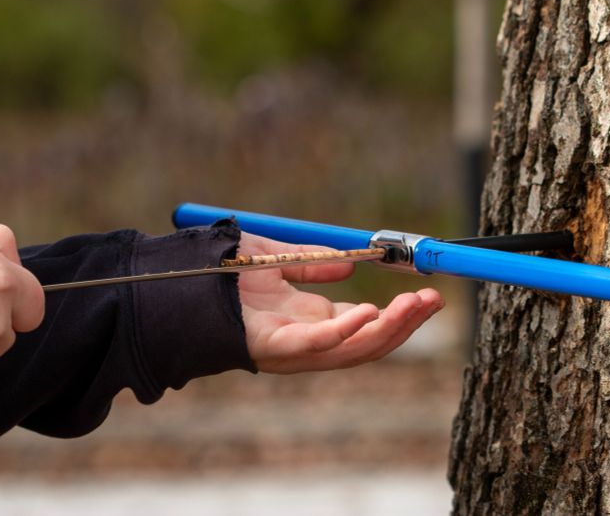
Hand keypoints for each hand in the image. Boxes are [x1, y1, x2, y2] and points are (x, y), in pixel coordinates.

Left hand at [238, 233, 443, 372]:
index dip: (398, 312)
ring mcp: (289, 347)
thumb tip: (354, 264)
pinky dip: (345, 332)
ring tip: (417, 305)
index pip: (365, 325)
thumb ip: (313, 262)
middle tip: (435, 300)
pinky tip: (370, 312)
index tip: (427, 291)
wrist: (174, 278)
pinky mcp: (270, 347)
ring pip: (351, 350)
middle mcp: (304, 340)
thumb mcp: (277, 259)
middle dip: (405, 323)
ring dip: (389, 329)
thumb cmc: (219, 271)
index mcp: (309, 320)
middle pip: (367, 342)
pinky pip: (316, 345)